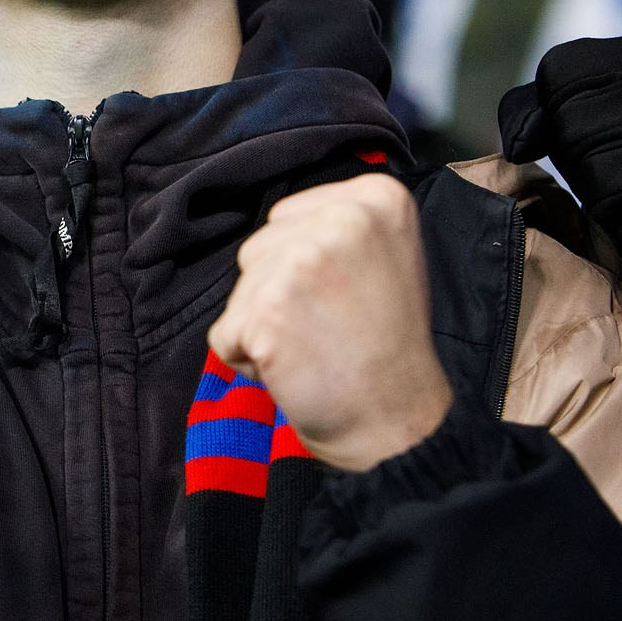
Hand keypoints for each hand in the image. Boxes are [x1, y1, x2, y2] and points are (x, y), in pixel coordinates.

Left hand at [209, 175, 450, 472]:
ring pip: (240, 289)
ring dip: (261, 325)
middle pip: (258, 249)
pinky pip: (225, 332)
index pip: (287, 218)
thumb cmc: (384, 346)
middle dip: (278, 293)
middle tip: (332, 328)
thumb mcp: (383, 257)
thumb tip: (277, 221)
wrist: (396, 422)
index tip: (348, 296)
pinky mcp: (268, 308)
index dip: (301, 266)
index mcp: (377, 197)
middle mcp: (343, 219)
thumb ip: (332, 227)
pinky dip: (247, 359)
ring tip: (314, 347)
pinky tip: (295, 369)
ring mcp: (303, 261)